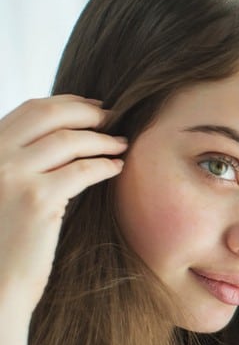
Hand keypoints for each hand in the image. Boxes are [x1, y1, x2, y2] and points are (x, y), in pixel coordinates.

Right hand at [0, 96, 125, 315]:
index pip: (31, 109)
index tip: (94, 107)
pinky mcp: (36, 200)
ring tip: (121, 144)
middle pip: (51, 115)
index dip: (68, 103)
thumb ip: (23, 161)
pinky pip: (83, 170)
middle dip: (89, 112)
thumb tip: (67, 136)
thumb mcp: (5, 189)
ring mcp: (12, 176)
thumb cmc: (4, 240)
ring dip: (103, 139)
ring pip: (70, 141)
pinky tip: (116, 168)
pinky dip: (105, 165)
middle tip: (115, 119)